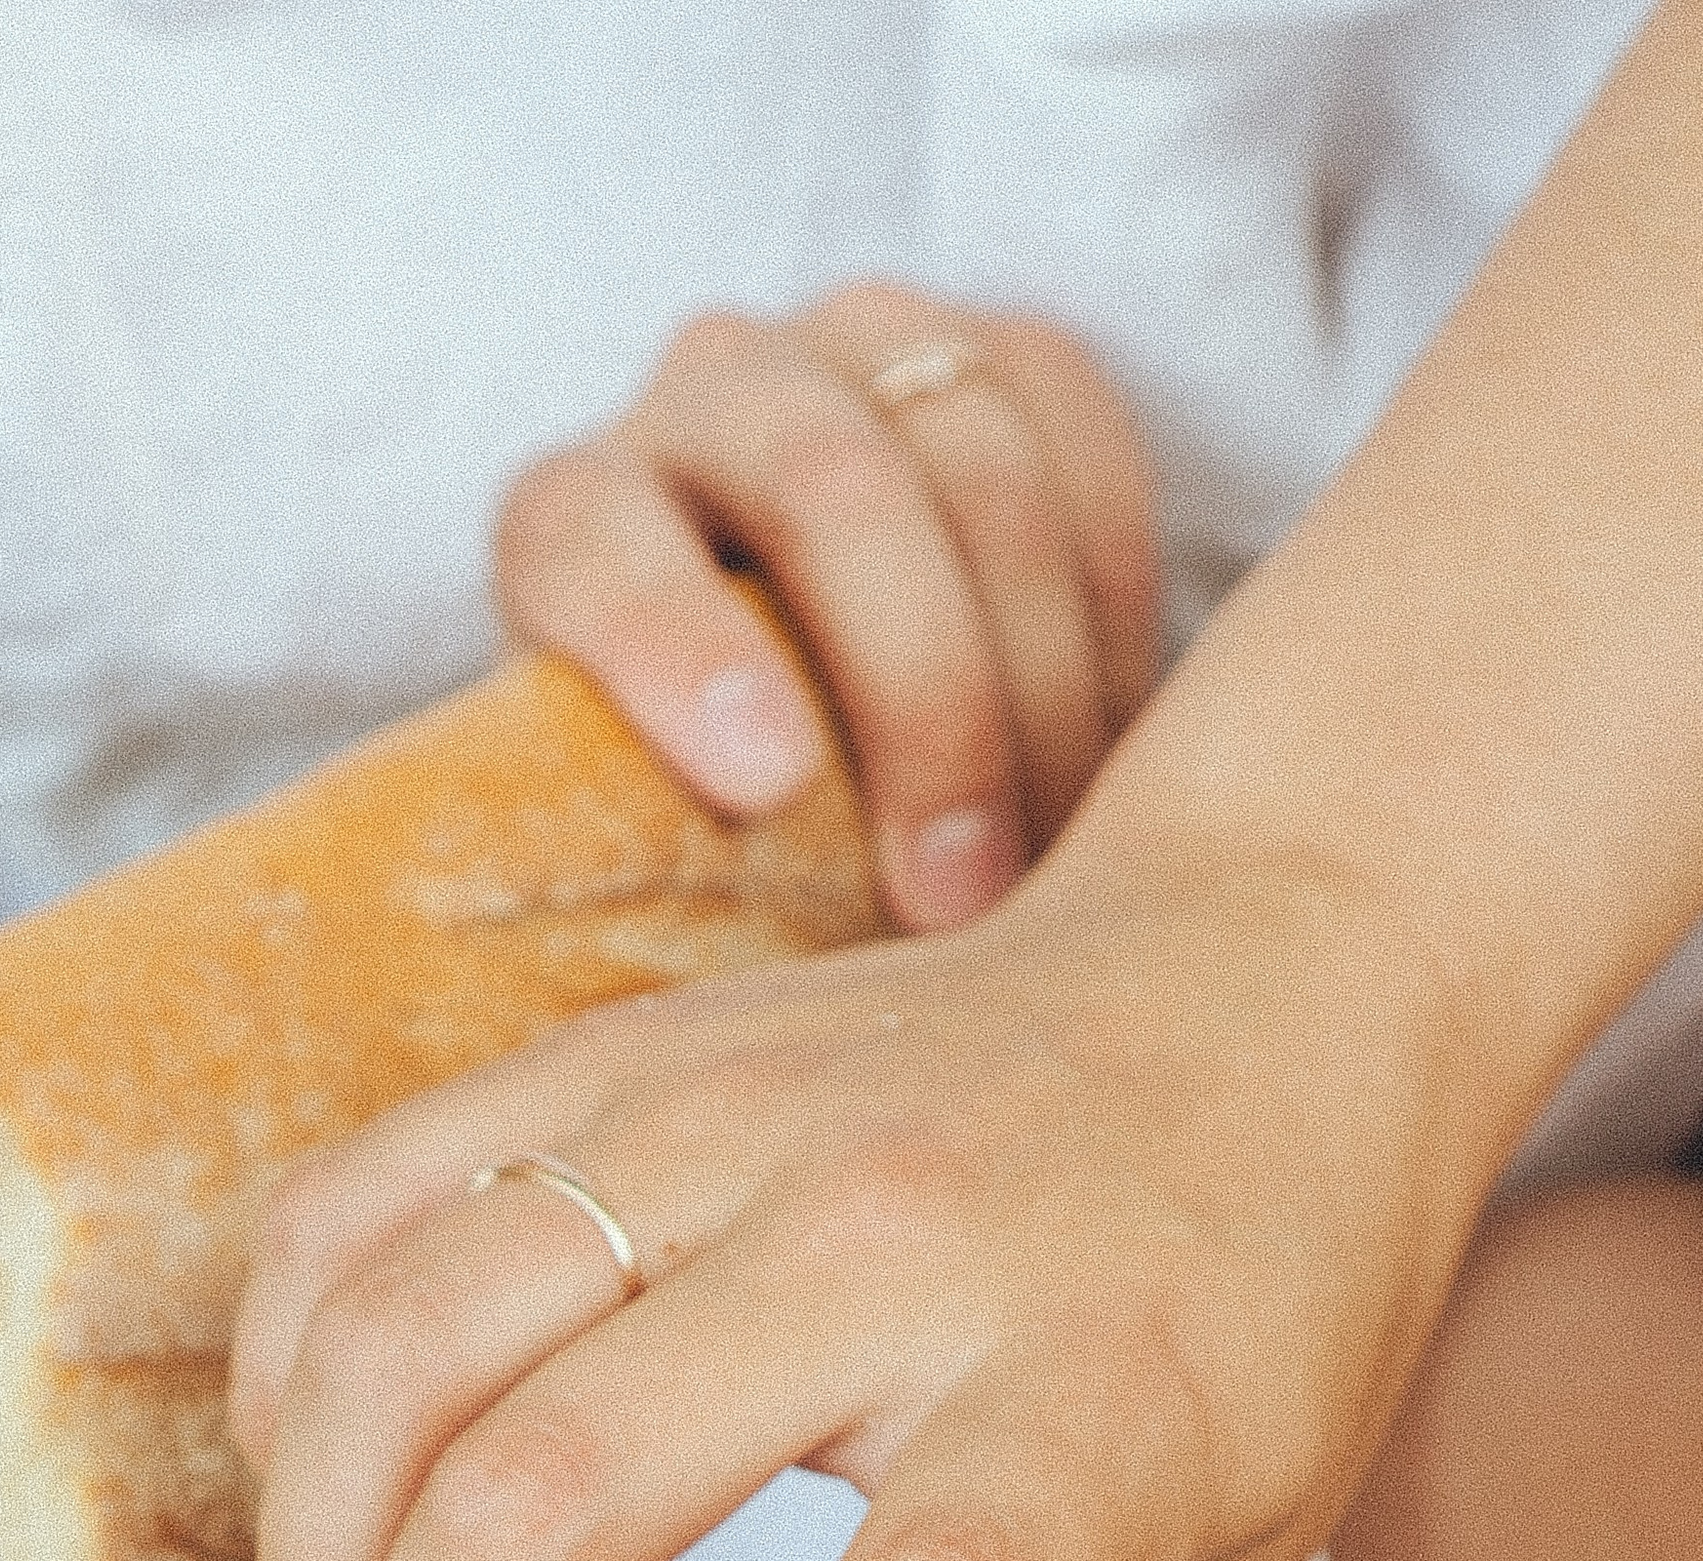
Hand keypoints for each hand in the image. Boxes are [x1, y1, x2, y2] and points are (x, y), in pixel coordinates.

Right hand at [232, 832, 1477, 1560]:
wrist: (1275, 966)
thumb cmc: (1260, 1315)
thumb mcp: (1232, 1555)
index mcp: (1097, 1380)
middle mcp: (894, 1228)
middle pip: (555, 1494)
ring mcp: (727, 1109)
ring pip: (397, 1349)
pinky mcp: (613, 1053)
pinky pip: (350, 1210)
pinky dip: (287, 1393)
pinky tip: (331, 1526)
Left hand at [495, 281, 1157, 932]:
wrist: (832, 728)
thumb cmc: (725, 845)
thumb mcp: (662, 881)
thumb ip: (672, 906)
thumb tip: (725, 1063)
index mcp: (571, 522)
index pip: (594, 545)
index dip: (673, 650)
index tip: (763, 787)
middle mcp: (707, 403)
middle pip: (825, 487)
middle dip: (921, 700)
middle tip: (963, 898)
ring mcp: (862, 356)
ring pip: (976, 456)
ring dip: (1042, 677)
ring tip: (1065, 855)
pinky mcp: (1005, 358)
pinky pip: (1087, 430)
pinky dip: (1117, 601)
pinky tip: (1130, 745)